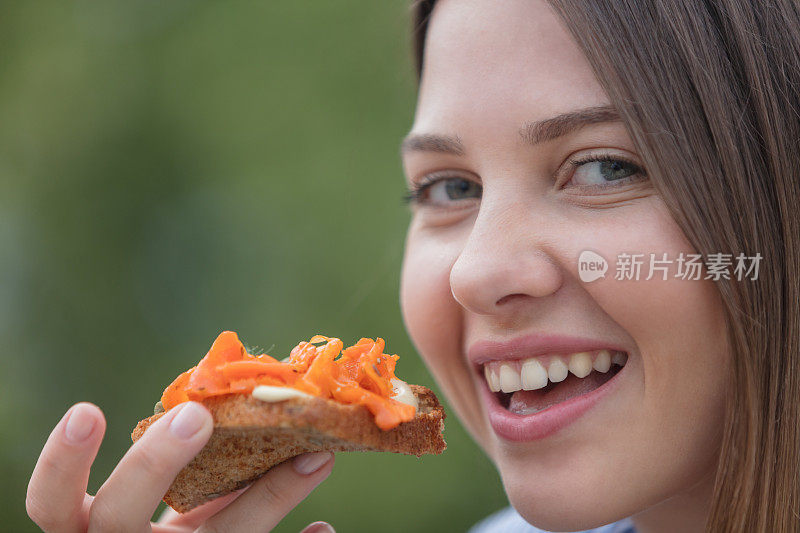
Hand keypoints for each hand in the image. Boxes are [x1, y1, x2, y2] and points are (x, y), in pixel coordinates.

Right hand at [27, 402, 335, 531]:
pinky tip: (324, 531)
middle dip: (152, 464)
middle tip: (195, 416)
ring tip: (316, 458)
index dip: (63, 461)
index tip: (90, 410)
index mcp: (93, 530)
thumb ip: (173, 465)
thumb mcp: (147, 509)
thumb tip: (236, 398)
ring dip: (270, 499)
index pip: (51, 503)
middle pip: (119, 518)